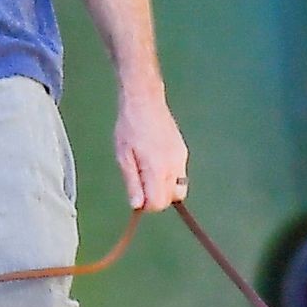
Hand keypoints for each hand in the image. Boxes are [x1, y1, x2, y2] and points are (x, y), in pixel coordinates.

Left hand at [116, 88, 187, 210]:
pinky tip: (155, 162)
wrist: (145, 101)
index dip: (147, 205)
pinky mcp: (183, 151)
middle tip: (141, 184)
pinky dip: (169, 177)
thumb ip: (132, 182)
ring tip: (147, 173)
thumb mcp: (123, 156)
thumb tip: (137, 205)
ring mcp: (181, 158)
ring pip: (179, 188)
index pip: (159, 203)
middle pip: (172, 199)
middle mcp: (174, 166)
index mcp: (157, 168)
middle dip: (157, 198)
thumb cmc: (129, 127)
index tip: (137, 196)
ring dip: (165, 189)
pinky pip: (180, 174)